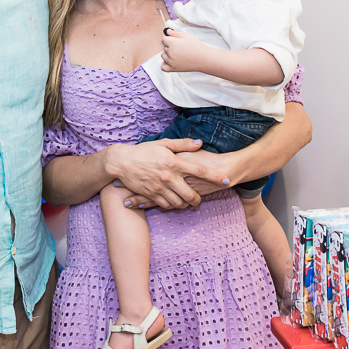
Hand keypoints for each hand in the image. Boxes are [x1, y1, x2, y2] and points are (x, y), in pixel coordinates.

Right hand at [105, 139, 228, 210]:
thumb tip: (200, 143)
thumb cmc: (143, 151)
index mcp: (174, 162)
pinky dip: (172, 205)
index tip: (226, 180)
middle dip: (198, 199)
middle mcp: (169, 177)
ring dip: (185, 204)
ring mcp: (160, 188)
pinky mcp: (151, 195)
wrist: (121, 162)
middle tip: (199, 199)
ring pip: (179, 203)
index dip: (215, 177)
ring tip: (187, 201)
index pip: (200, 171)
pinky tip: (173, 202)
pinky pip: (166, 205)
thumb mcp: (163, 143)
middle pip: (191, 194)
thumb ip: (183, 144)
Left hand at [160, 28, 208, 72]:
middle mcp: (170, 53)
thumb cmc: (197, 47)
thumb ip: (175, 33)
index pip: (163, 39)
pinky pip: (163, 66)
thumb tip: (167, 31)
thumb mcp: (187, 36)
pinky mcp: (172, 69)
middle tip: (180, 47)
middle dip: (169, 45)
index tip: (175, 40)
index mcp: (173, 43)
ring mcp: (170, 62)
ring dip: (168, 54)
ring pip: (163, 55)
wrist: (204, 59)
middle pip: (163, 47)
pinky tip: (171, 61)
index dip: (169, 38)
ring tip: (179, 54)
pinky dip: (165, 63)